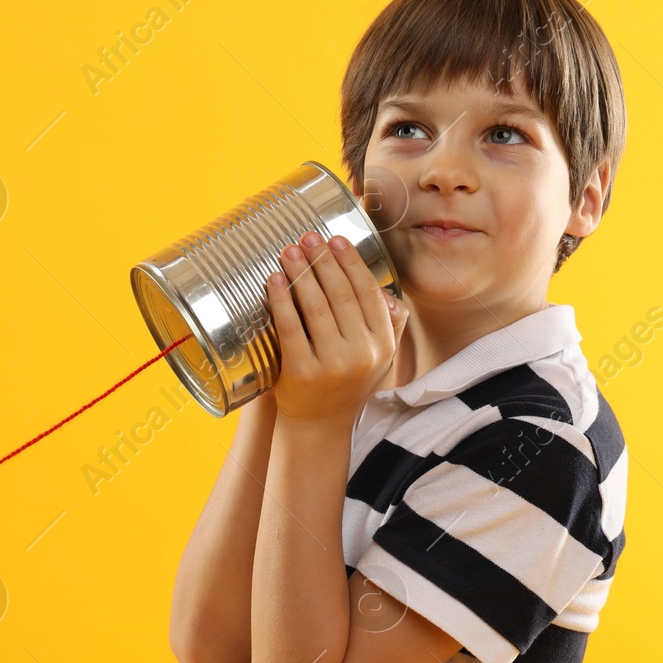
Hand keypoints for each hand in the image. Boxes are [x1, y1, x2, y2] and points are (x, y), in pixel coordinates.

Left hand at [265, 231, 407, 424]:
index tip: (334, 240)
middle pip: (340, 295)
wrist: (320, 426)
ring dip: (300, 273)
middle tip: (307, 237)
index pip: (368, 293)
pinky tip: (273, 280)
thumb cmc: (346, 383)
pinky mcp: (303, 373)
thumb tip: (389, 292)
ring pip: (315, 307)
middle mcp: (362, 354)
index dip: (350, 263)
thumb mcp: (378, 358)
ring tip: (288, 251)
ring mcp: (333, 364)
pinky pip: (290, 327)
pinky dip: (281, 300)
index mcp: (382, 344)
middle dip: (322, 260)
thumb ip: (388, 325)